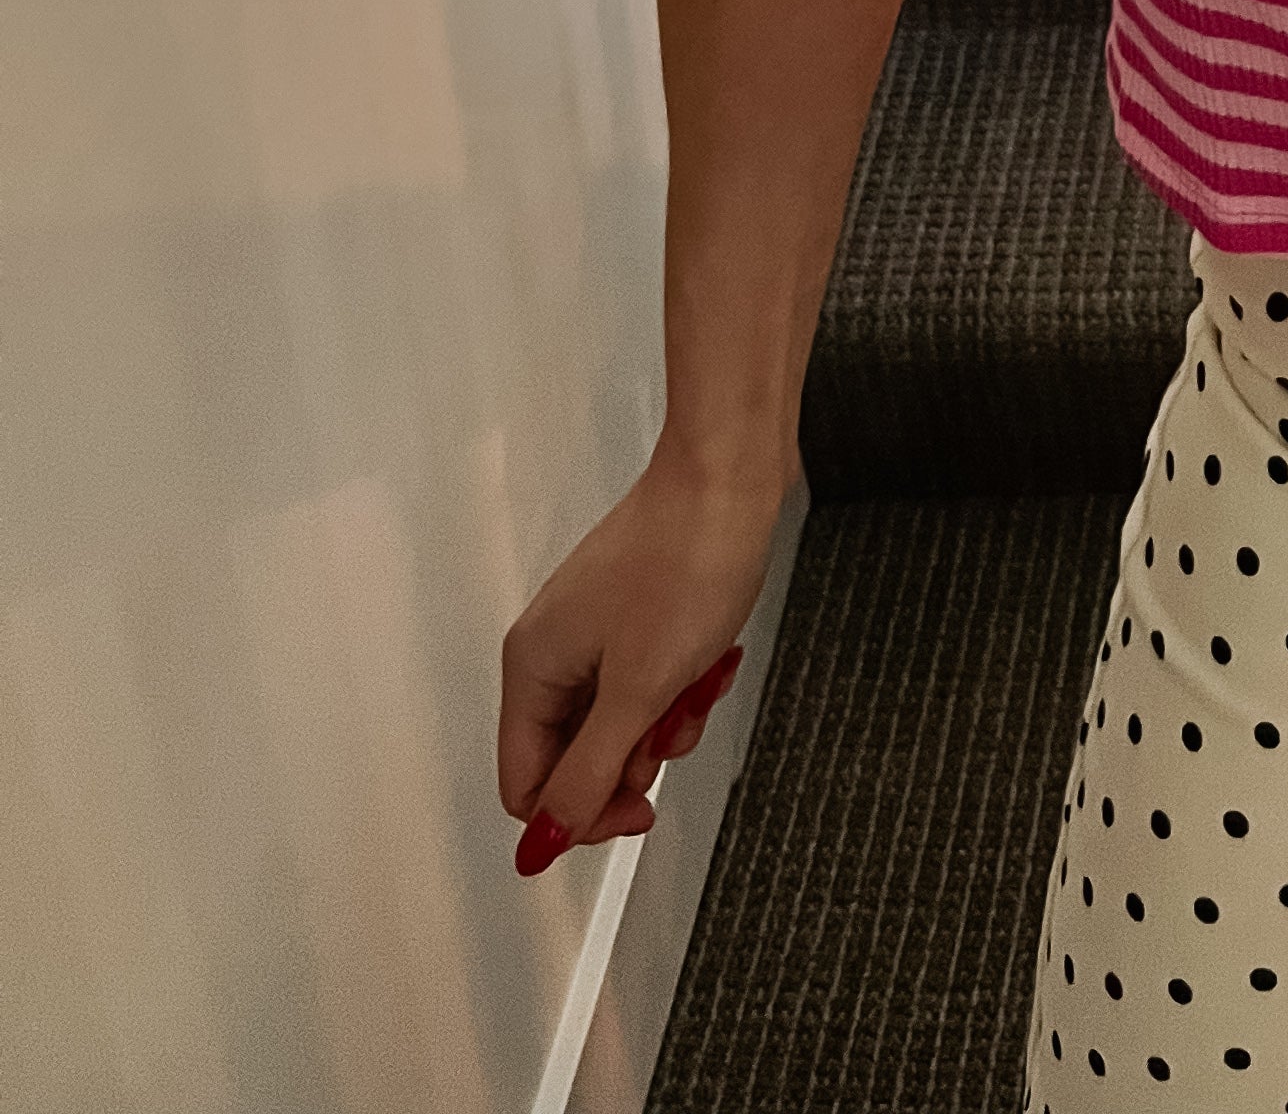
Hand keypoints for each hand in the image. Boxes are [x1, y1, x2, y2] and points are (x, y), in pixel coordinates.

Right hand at [498, 448, 781, 872]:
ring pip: (623, 724)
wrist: (732, 474)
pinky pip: (653, 683)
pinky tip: (713, 657)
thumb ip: (588, 773)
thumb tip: (543, 842)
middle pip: (577, 758)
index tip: (637, 809)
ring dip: (669, 719)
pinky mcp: (639, 615)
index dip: (580, 814)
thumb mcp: (639, 690)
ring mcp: (597, 630)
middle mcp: (554, 649)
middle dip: (635, 757)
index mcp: (532, 667)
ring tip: (697, 680)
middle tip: (671, 724)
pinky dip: (686, 682)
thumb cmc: (686, 557)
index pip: (527, 786)